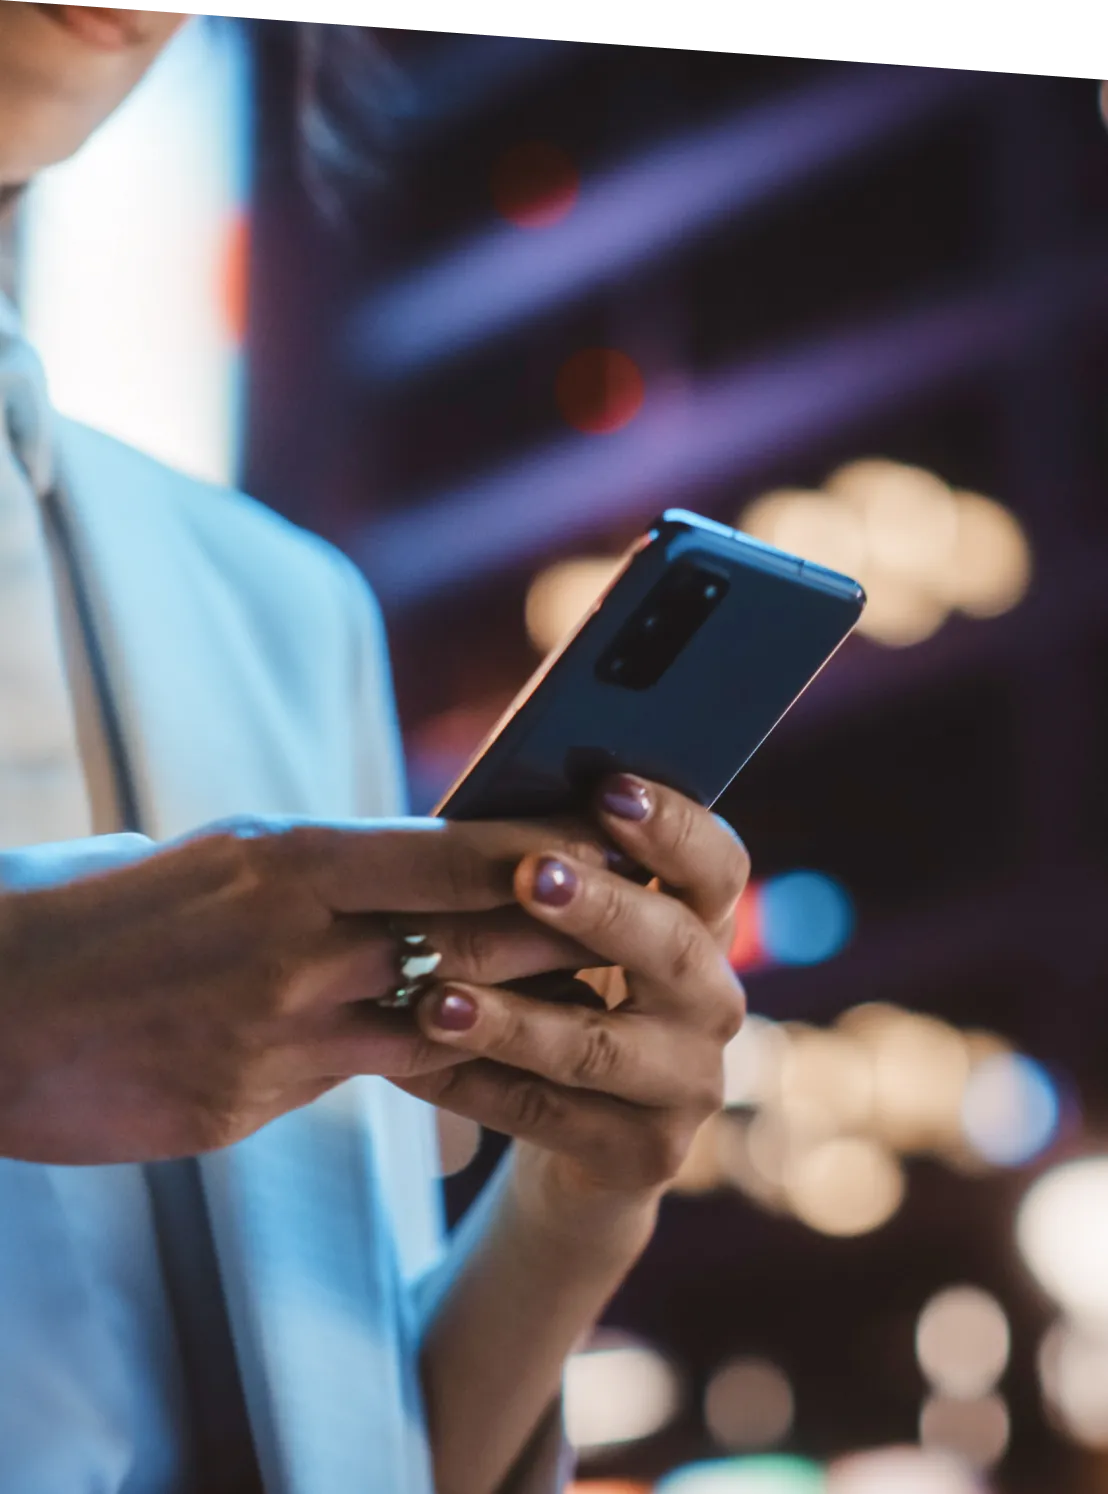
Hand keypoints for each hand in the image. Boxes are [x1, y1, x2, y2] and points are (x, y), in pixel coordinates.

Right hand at [0, 814, 614, 1164]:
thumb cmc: (92, 908)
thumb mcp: (213, 853)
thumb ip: (316, 866)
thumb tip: (400, 865)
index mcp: (284, 856)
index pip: (453, 852)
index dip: (544, 850)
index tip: (612, 842)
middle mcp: (294, 943)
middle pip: (472, 936)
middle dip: (565, 930)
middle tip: (643, 920)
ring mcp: (276, 1034)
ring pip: (441, 1018)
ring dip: (518, 1007)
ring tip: (588, 994)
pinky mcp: (251, 1104)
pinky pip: (367, 1078)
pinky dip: (428, 1061)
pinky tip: (478, 1054)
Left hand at [392, 775, 748, 1228]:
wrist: (568, 1130)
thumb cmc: (552, 990)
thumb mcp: (560, 932)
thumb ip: (547, 874)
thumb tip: (482, 810)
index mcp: (703, 926)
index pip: (719, 865)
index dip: (674, 826)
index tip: (610, 787)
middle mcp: (714, 1001)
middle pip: (674, 946)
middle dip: (599, 907)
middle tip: (526, 872)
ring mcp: (689, 1083)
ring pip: (599, 1046)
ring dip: (515, 1019)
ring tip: (435, 999)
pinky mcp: (647, 1154)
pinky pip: (549, 1117)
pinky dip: (474, 1087)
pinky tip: (410, 1064)